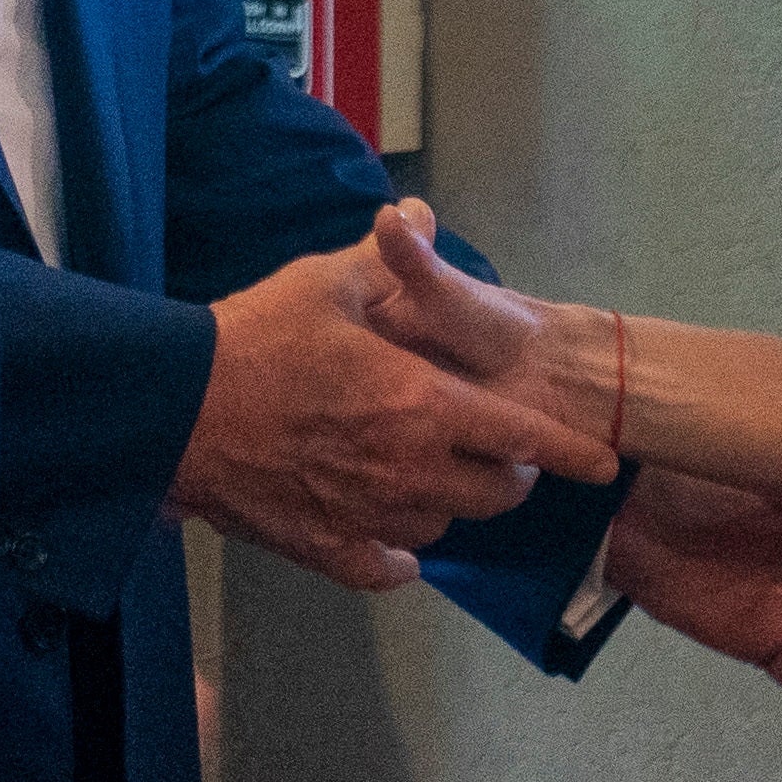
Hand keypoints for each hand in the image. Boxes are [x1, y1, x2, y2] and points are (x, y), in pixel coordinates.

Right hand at [169, 235, 619, 593]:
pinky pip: (388, 568)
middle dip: (509, 475)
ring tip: (436, 478)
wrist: (179, 410)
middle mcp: (412, 470)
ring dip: (452, 506)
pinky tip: (394, 542)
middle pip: (494, 493)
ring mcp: (372, 515)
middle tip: (497, 453)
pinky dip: (400, 558)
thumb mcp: (323, 283)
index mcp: (424, 405)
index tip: (602, 463)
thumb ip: (385, 258)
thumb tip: (420, 214)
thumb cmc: (257, 339)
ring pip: (444, 528)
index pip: (524, 437)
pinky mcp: (329, 546)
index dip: (569, 452)